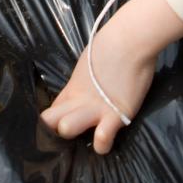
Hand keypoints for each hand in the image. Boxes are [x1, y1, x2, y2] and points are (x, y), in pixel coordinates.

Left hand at [40, 0, 182, 154]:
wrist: (131, 39)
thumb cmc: (112, 46)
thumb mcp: (87, 65)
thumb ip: (81, 84)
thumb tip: (80, 91)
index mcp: (72, 89)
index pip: (52, 114)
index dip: (53, 125)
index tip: (58, 130)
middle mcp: (79, 101)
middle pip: (52, 121)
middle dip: (55, 131)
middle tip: (68, 134)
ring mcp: (96, 108)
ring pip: (67, 128)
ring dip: (72, 131)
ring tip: (84, 132)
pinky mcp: (116, 114)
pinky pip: (102, 138)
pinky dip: (102, 143)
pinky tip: (104, 139)